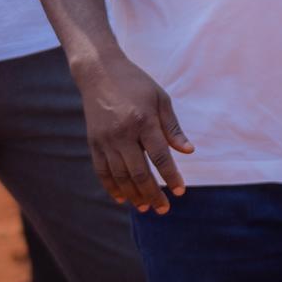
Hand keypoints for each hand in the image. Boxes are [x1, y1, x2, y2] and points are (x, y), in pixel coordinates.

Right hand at [71, 50, 192, 212]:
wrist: (99, 72)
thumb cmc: (136, 84)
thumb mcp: (160, 99)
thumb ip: (172, 127)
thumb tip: (188, 151)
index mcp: (143, 120)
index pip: (160, 156)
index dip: (171, 176)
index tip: (180, 191)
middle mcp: (123, 133)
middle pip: (139, 172)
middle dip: (153, 193)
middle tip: (164, 209)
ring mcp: (105, 140)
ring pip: (120, 176)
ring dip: (133, 195)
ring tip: (146, 207)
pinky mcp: (93, 143)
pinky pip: (102, 171)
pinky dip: (111, 187)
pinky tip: (122, 198)